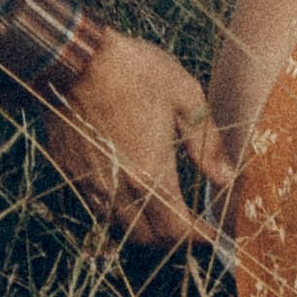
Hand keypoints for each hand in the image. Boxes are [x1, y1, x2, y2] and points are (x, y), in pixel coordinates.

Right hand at [42, 27, 230, 246]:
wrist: (71, 58)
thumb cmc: (132, 70)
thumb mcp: (184, 95)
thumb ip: (206, 142)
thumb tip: (225, 177)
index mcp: (151, 172)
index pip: (178, 229)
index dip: (200, 238)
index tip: (215, 234)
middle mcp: (120, 187)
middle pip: (150, 238)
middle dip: (175, 239)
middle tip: (193, 225)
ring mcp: (91, 182)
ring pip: (121, 227)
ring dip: (146, 228)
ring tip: (165, 211)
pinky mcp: (71, 172)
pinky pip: (99, 207)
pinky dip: (120, 211)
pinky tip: (131, 191)